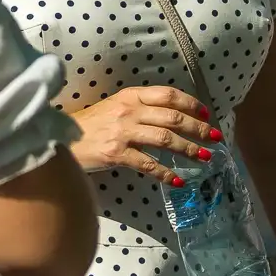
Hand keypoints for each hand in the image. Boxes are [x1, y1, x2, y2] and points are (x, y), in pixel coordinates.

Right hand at [66, 85, 219, 186]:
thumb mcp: (115, 107)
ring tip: (205, 158)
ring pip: (165, 139)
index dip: (191, 104)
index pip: (168, 95)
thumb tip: (172, 117)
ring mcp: (122, 132)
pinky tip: (178, 180)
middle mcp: (129, 111)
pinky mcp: (116, 153)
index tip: (206, 114)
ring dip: (189, 149)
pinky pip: (148, 164)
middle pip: (173, 117)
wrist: (61, 139)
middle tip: (215, 138)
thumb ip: (139, 109)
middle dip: (198, 128)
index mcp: (130, 96)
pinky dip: (166, 173)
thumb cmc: (90, 125)